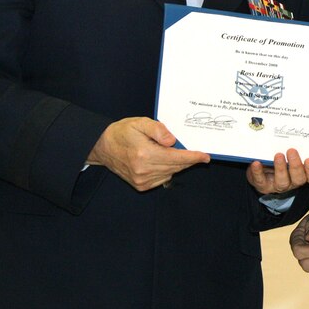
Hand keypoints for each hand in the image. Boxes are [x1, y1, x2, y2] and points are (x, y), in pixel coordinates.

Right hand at [87, 117, 207, 190]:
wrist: (102, 147)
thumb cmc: (122, 132)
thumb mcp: (140, 123)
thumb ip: (158, 130)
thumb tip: (173, 141)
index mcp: (145, 154)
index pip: (176, 158)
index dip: (194, 157)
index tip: (206, 157)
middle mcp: (144, 170)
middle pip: (176, 166)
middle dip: (188, 160)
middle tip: (196, 152)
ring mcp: (141, 180)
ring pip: (171, 173)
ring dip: (177, 164)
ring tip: (171, 153)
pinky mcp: (140, 185)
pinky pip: (163, 178)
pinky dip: (167, 170)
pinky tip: (161, 161)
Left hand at [246, 147, 308, 194]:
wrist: (260, 167)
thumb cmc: (278, 156)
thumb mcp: (288, 151)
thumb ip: (293, 144)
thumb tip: (296, 127)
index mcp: (302, 173)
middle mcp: (292, 181)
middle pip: (299, 179)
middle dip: (296, 165)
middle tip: (291, 151)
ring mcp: (278, 185)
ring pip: (282, 182)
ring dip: (281, 168)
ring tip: (278, 155)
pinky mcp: (263, 186)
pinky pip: (261, 181)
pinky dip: (258, 172)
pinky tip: (257, 163)